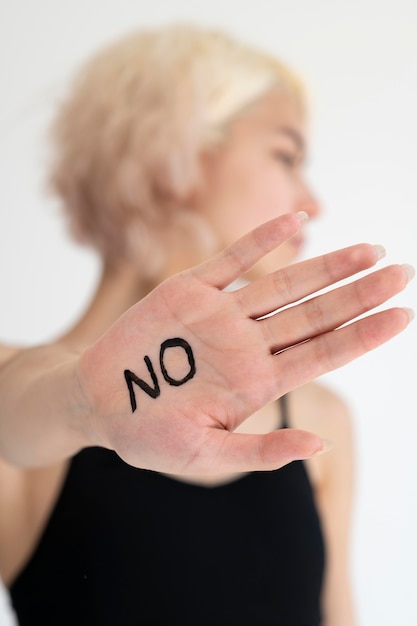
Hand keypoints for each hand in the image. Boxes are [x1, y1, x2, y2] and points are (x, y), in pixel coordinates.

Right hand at [78, 212, 412, 472]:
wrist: (96, 401)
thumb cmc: (147, 434)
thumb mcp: (205, 455)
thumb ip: (262, 451)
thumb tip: (319, 447)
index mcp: (256, 382)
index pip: (322, 353)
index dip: (363, 335)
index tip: (402, 316)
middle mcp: (247, 344)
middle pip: (314, 315)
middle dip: (359, 295)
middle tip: (404, 274)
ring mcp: (221, 315)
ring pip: (284, 285)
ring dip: (326, 266)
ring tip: (371, 251)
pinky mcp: (189, 291)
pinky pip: (231, 259)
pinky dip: (262, 240)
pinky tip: (297, 221)